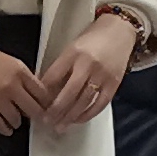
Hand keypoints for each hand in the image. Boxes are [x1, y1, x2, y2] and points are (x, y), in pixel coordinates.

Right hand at [0, 26, 44, 134]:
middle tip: (35, 119)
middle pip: (33, 110)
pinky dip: (4, 129)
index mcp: (19, 70)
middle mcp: (10, 85)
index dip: (45, 103)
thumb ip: (22, 76)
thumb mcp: (7, 60)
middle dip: (35, 116)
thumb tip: (34, 92)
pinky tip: (5, 127)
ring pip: (17, 120)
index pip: (42, 93)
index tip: (46, 108)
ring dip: (17, 122)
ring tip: (15, 120)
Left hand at [35, 13, 141, 131]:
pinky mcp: (114, 83)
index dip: (43, 92)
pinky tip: (79, 119)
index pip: (54, 76)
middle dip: (56, 109)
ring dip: (70, 116)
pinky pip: (100, 103)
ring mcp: (103, 74)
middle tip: (46, 120)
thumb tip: (45, 87)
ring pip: (84, 101)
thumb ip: (61, 66)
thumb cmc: (94, 38)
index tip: (36, 103)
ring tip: (60, 126)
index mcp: (73, 53)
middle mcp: (88, 64)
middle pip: (69, 92)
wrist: (120, 30)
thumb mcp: (72, 47)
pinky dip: (88, 114)